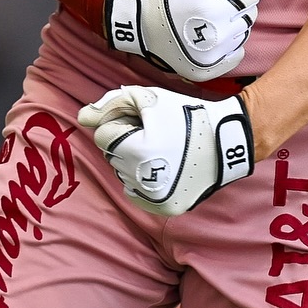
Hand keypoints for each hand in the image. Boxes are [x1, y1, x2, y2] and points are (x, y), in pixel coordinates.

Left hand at [77, 84, 254, 215]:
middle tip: (153, 134)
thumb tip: (82, 119)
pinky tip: (163, 167)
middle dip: (125, 143)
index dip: (121, 123)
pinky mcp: (166, 208)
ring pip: (123, 175)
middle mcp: (143, 180)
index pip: (103, 137)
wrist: (225, 141)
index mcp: (136, 151)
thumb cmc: (183, 115)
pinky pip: (137, 193)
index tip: (143, 122)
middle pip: (112, 157)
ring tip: (161, 149)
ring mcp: (155, 198)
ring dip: (133, 162)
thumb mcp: (147, 99)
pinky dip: (143, 180)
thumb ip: (110, 105)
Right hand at [104, 0, 271, 81]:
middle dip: (234, 4)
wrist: (136, 15)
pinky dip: (227, 44)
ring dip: (230, 23)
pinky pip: (235, 55)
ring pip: (243, 34)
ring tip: (205, 17)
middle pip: (250, 15)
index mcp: (214, 10)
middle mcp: (214, 38)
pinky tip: (209, 34)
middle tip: (208, 1)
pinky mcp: (204, 71)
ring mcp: (209, 58)